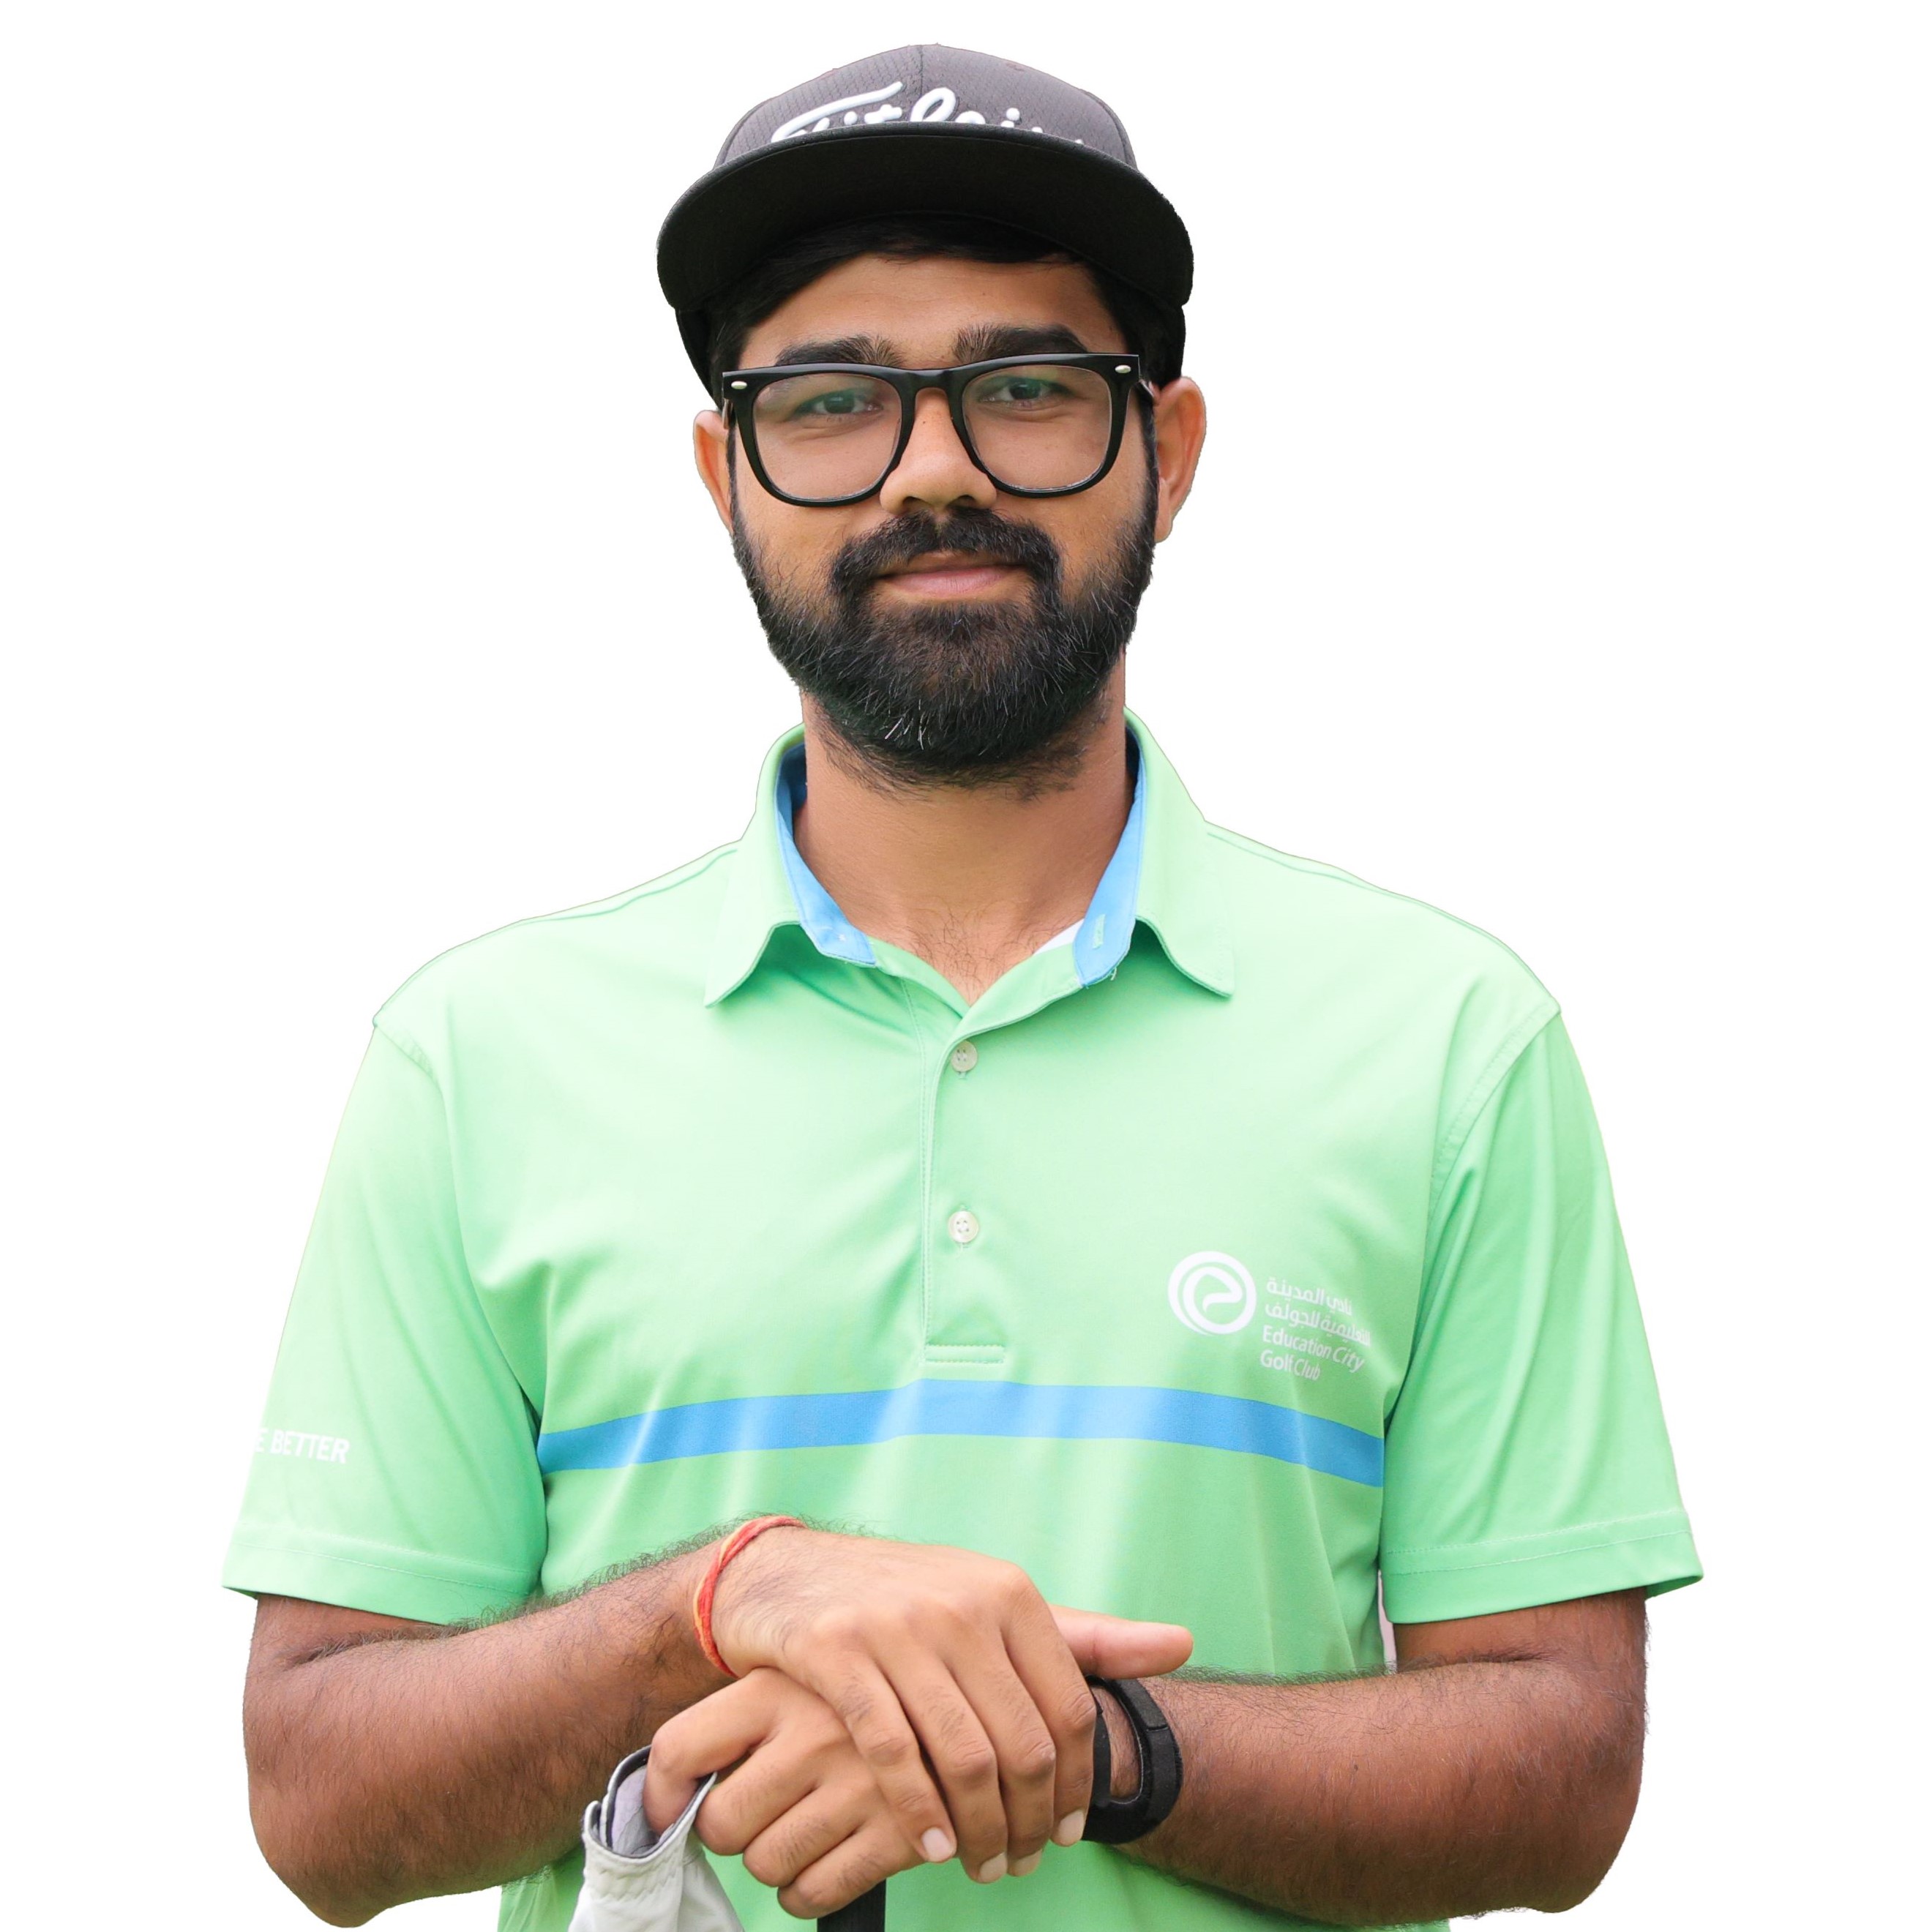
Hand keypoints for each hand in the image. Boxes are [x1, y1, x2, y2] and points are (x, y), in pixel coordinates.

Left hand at [645, 1669, 931, 1918]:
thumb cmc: (868, 1690)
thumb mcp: (802, 1674)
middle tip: (758, 1818)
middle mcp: (814, 1730)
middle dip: (732, 1833)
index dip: (659, 1795)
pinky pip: (815, 1892)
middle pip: (720, 1822)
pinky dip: (807, 1890)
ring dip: (774, 1862)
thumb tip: (665, 1796)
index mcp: (781, 1685)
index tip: (665, 1815)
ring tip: (800, 1832)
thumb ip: (741, 1717)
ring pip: (765, 1863)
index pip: (680, 1747)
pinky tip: (824, 1862)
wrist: (978, 1688)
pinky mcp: (899, 1831)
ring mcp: (859, 1782)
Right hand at [703, 1528, 1191, 1883]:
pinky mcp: (836, 1649)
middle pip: (1023, 1743)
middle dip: (1030, 1822)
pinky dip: (918, 1812)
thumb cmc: (906, 1601)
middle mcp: (961, 1603)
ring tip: (981, 1866)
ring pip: (964, 1755)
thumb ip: (1086, 1636)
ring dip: (980, 1831)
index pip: (1068, 1710)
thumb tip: (1182, 1643)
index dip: (1077, 1786)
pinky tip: (930, 1848)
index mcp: (1009, 1593)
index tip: (1070, 1834)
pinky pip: (892, 1751)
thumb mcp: (995, 1605)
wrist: (785, 1572)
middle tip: (1021, 1864)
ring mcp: (897, 1625)